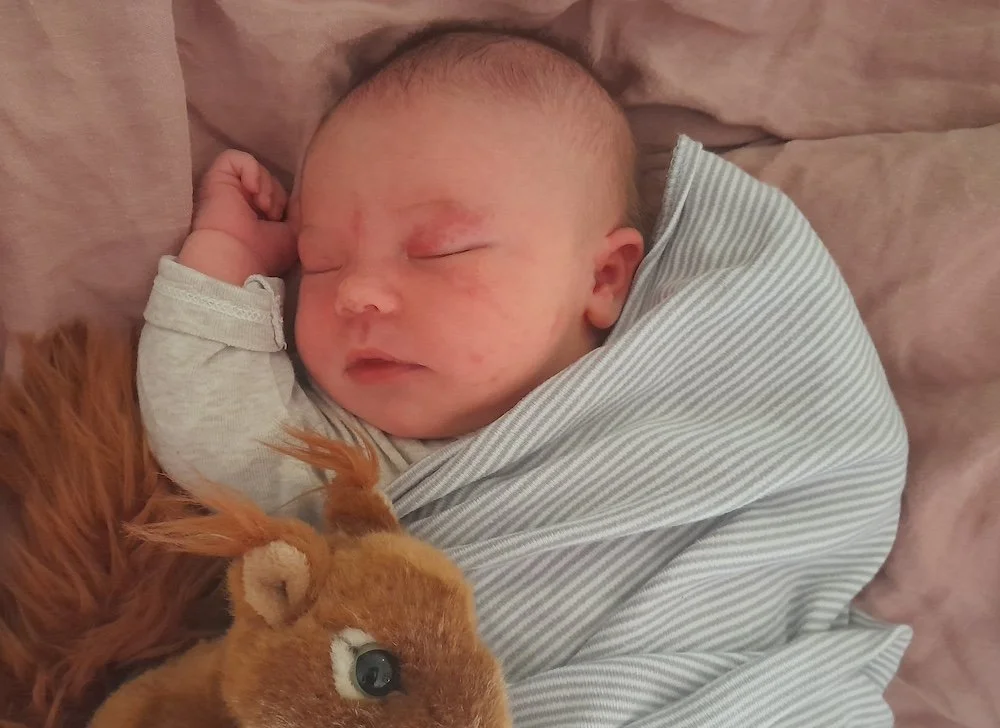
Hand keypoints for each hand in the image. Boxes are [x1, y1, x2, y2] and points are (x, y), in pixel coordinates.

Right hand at [179, 150, 296, 285]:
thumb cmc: (263, 253)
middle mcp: (238, 199)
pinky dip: (251, 171)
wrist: (236, 259)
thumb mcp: (292, 233)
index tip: (282, 219)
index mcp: (253, 213)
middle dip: (277, 194)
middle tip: (273, 215)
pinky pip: (235, 157)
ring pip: (256, 168)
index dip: (284, 200)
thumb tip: (299, 196)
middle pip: (269, 178)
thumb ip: (296, 212)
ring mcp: (227, 188)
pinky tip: (253, 192)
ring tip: (263, 208)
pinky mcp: (215, 178)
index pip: (275, 191)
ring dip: (267, 186)